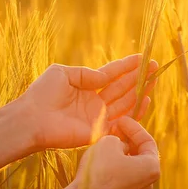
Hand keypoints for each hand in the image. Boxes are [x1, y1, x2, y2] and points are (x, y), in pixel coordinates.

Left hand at [19, 54, 157, 149]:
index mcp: (86, 87)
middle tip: (155, 66)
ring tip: (155, 78)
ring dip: (141, 90)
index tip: (143, 57)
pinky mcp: (101, 131)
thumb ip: (86, 73)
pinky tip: (146, 98)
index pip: (112, 74)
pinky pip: (123, 121)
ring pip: (126, 102)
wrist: (31, 119)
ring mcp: (99, 117)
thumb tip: (105, 76)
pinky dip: (136, 111)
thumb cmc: (41, 94)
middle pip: (123, 87)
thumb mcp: (62, 73)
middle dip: (139, 76)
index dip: (127, 65)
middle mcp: (95, 102)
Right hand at [72, 116, 159, 188]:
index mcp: (152, 168)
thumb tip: (121, 145)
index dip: (134, 127)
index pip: (148, 141)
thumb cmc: (99, 170)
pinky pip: (123, 176)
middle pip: (141, 153)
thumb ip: (120, 139)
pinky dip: (116, 164)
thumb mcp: (110, 142)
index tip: (121, 120)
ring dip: (122, 151)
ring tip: (108, 139)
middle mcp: (149, 183)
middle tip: (115, 127)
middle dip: (129, 138)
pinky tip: (103, 156)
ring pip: (132, 165)